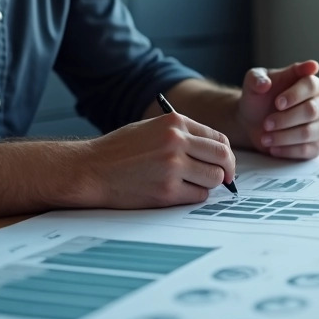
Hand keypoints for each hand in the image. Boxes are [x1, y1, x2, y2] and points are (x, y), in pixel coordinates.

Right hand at [80, 112, 235, 208]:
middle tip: (226, 179)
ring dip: (208, 184)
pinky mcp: (167, 191)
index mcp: (175, 122)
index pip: (218, 138)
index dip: (225, 153)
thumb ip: (182, 135)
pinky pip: (198, 196)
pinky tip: (176, 192)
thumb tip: (214, 152)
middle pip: (223, 157)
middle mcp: (177, 141)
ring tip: (189, 184)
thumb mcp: (151, 129)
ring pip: (214, 178)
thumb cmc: (119, 151)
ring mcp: (173, 166)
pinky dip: (193, 196)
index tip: (224, 163)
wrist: (91, 170)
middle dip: (228, 170)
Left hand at [237, 60, 318, 159]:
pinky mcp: (317, 146)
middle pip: (311, 110)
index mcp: (311, 84)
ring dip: (284, 136)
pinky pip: (307, 150)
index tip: (278, 103)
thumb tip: (264, 84)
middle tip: (266, 123)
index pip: (311, 85)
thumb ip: (256, 78)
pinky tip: (273, 148)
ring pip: (308, 132)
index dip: (295, 95)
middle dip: (285, 119)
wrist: (253, 122)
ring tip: (265, 138)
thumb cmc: (259, 98)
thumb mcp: (253, 82)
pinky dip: (287, 150)